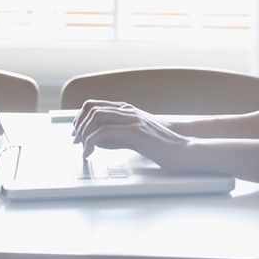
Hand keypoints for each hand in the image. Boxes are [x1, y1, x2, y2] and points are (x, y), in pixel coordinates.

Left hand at [71, 99, 191, 168]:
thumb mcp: (135, 136)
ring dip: (84, 133)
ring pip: (96, 116)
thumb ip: (117, 134)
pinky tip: (91, 153)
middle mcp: (128, 111)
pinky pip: (104, 132)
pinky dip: (91, 143)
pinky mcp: (134, 131)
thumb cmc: (161, 145)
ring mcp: (132, 119)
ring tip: (84, 149)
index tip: (76, 134)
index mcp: (127, 110)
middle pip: (91, 107)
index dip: (80, 118)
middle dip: (79, 126)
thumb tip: (96, 140)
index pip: (95, 104)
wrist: (182, 149)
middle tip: (76, 143)